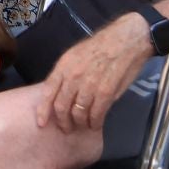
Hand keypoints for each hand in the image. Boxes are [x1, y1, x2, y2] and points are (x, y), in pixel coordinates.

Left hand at [36, 14, 150, 132]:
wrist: (126, 39)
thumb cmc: (100, 46)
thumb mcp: (75, 55)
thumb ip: (66, 74)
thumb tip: (61, 93)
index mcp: (63, 66)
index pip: (47, 92)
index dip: (43, 110)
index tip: (41, 123)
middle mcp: (73, 76)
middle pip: (61, 106)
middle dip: (62, 121)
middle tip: (66, 129)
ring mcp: (89, 85)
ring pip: (78, 112)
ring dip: (79, 123)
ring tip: (82, 126)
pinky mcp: (107, 92)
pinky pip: (97, 113)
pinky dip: (95, 122)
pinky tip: (95, 125)